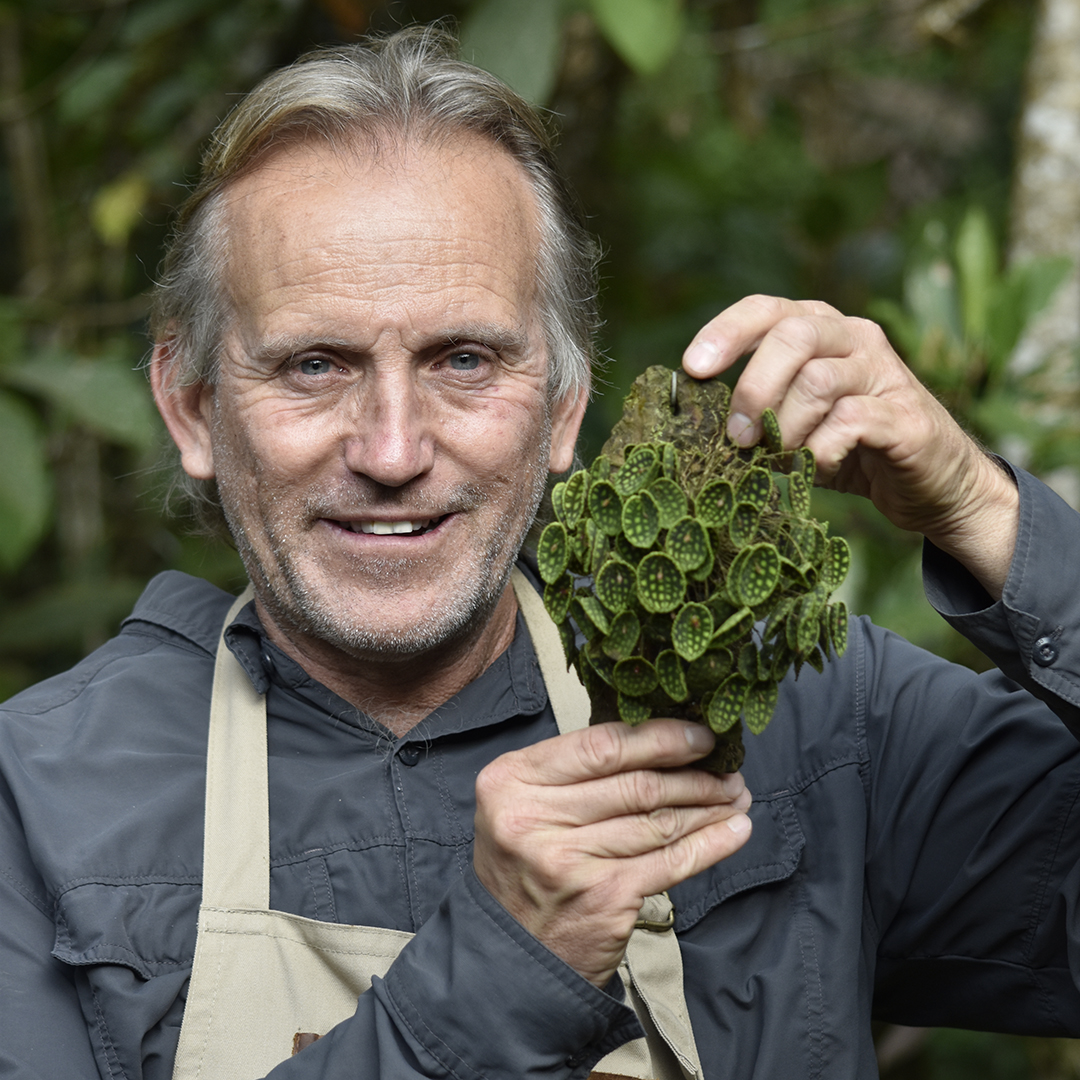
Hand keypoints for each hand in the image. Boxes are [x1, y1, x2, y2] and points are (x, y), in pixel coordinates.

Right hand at [472, 719, 751, 987]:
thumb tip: (660, 741)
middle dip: (694, 774)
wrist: (513, 952)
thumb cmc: (526, 866)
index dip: (661, 737)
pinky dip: (711, 844)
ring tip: (735, 797)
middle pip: (636, 783)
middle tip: (728, 769)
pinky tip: (735, 830)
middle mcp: (534, 818)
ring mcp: (570, 860)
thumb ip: (573, 772)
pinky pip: (672, 861)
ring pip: (659, 821)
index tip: (700, 736)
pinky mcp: (605, 898)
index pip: (601, 746)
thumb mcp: (525, 804)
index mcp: (511, 780)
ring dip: (708, 807)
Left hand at [682, 295, 1018, 597]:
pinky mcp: (905, 417)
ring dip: (786, 427)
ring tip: (781, 459)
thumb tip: (697, 420)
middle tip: (737, 437)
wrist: (930, 484)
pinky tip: (816, 468)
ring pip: (817, 380)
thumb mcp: (793, 423)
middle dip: (753, 388)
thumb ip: (758, 410)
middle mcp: (855, 338)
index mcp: (820, 331)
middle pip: (792, 336)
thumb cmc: (849, 451)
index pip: (766, 309)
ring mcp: (885, 373)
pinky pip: (848, 421)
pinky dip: (819, 451)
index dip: (724, 332)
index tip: (692, 369)